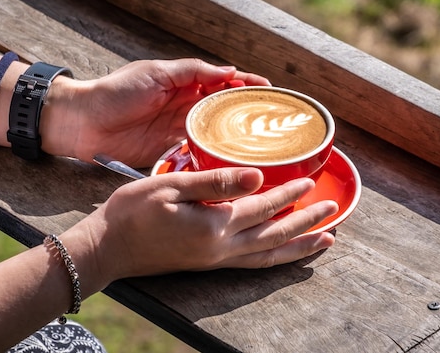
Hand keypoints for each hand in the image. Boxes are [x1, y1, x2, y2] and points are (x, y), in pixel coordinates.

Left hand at [42, 59, 269, 166]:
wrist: (83, 122)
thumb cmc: (116, 92)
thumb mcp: (155, 73)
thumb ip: (192, 71)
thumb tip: (228, 71)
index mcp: (185, 83)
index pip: (224, 81)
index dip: (247, 85)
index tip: (270, 91)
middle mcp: (187, 106)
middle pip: (225, 109)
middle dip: (249, 113)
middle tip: (275, 122)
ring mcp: (181, 130)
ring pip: (217, 132)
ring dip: (237, 137)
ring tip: (263, 145)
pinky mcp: (172, 152)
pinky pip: (200, 153)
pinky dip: (216, 156)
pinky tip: (234, 162)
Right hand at [66, 168, 336, 286]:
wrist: (106, 249)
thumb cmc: (132, 213)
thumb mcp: (172, 187)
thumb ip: (217, 183)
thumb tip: (259, 177)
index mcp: (215, 226)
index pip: (263, 206)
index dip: (289, 194)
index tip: (310, 182)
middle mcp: (222, 249)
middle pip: (276, 235)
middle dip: (307, 224)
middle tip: (333, 212)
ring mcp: (216, 260)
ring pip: (269, 255)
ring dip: (298, 247)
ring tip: (325, 242)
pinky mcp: (208, 263)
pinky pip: (253, 263)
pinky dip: (275, 258)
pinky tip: (282, 253)